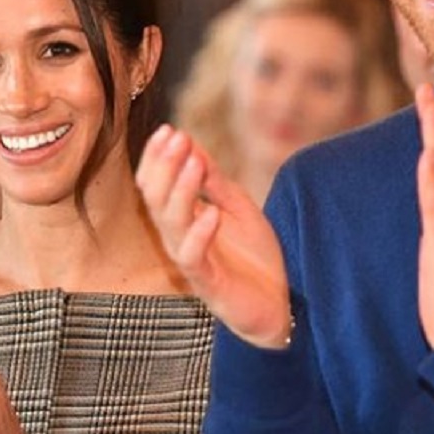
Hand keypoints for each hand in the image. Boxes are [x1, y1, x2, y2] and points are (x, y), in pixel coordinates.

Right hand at [137, 125, 292, 348]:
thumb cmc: (254, 256)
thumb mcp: (237, 207)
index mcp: (182, 220)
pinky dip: (200, 234)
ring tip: (193, 164)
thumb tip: (192, 144)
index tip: (169, 129)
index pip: (155, 184)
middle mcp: (178, 239)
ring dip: (180, 190)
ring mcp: (191, 261)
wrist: (278, 304)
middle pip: (156, 199)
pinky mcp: (207, 283)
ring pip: (171, 223)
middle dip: (164, 166)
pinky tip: (211, 213)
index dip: (158, 158)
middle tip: (176, 138)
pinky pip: (193, 257)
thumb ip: (213, 181)